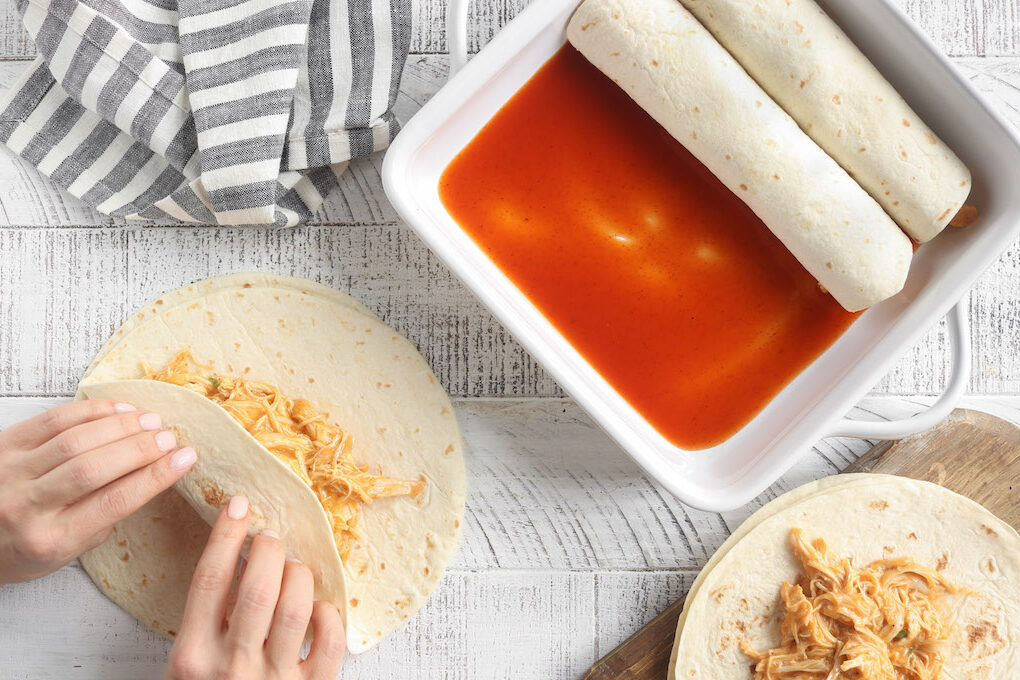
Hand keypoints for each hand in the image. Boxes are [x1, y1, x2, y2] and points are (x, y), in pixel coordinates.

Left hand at [0, 399, 197, 583]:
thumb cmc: (27, 547)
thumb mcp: (69, 549)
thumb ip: (104, 513)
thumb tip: (149, 471)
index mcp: (50, 540)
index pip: (114, 502)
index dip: (156, 476)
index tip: (185, 459)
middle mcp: (26, 507)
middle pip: (94, 468)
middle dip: (140, 448)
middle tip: (168, 438)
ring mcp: (11, 474)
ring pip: (75, 441)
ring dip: (120, 426)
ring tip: (150, 420)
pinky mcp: (2, 446)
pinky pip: (52, 420)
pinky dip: (91, 410)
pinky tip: (118, 409)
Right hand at [166, 496, 345, 679]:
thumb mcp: (189, 667)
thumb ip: (205, 622)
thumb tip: (234, 559)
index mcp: (191, 658)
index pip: (208, 580)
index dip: (226, 535)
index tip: (238, 505)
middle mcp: (230, 668)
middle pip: (256, 587)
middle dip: (269, 550)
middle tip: (271, 537)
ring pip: (295, 607)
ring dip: (299, 576)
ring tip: (294, 569)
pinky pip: (330, 642)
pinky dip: (330, 615)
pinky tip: (321, 608)